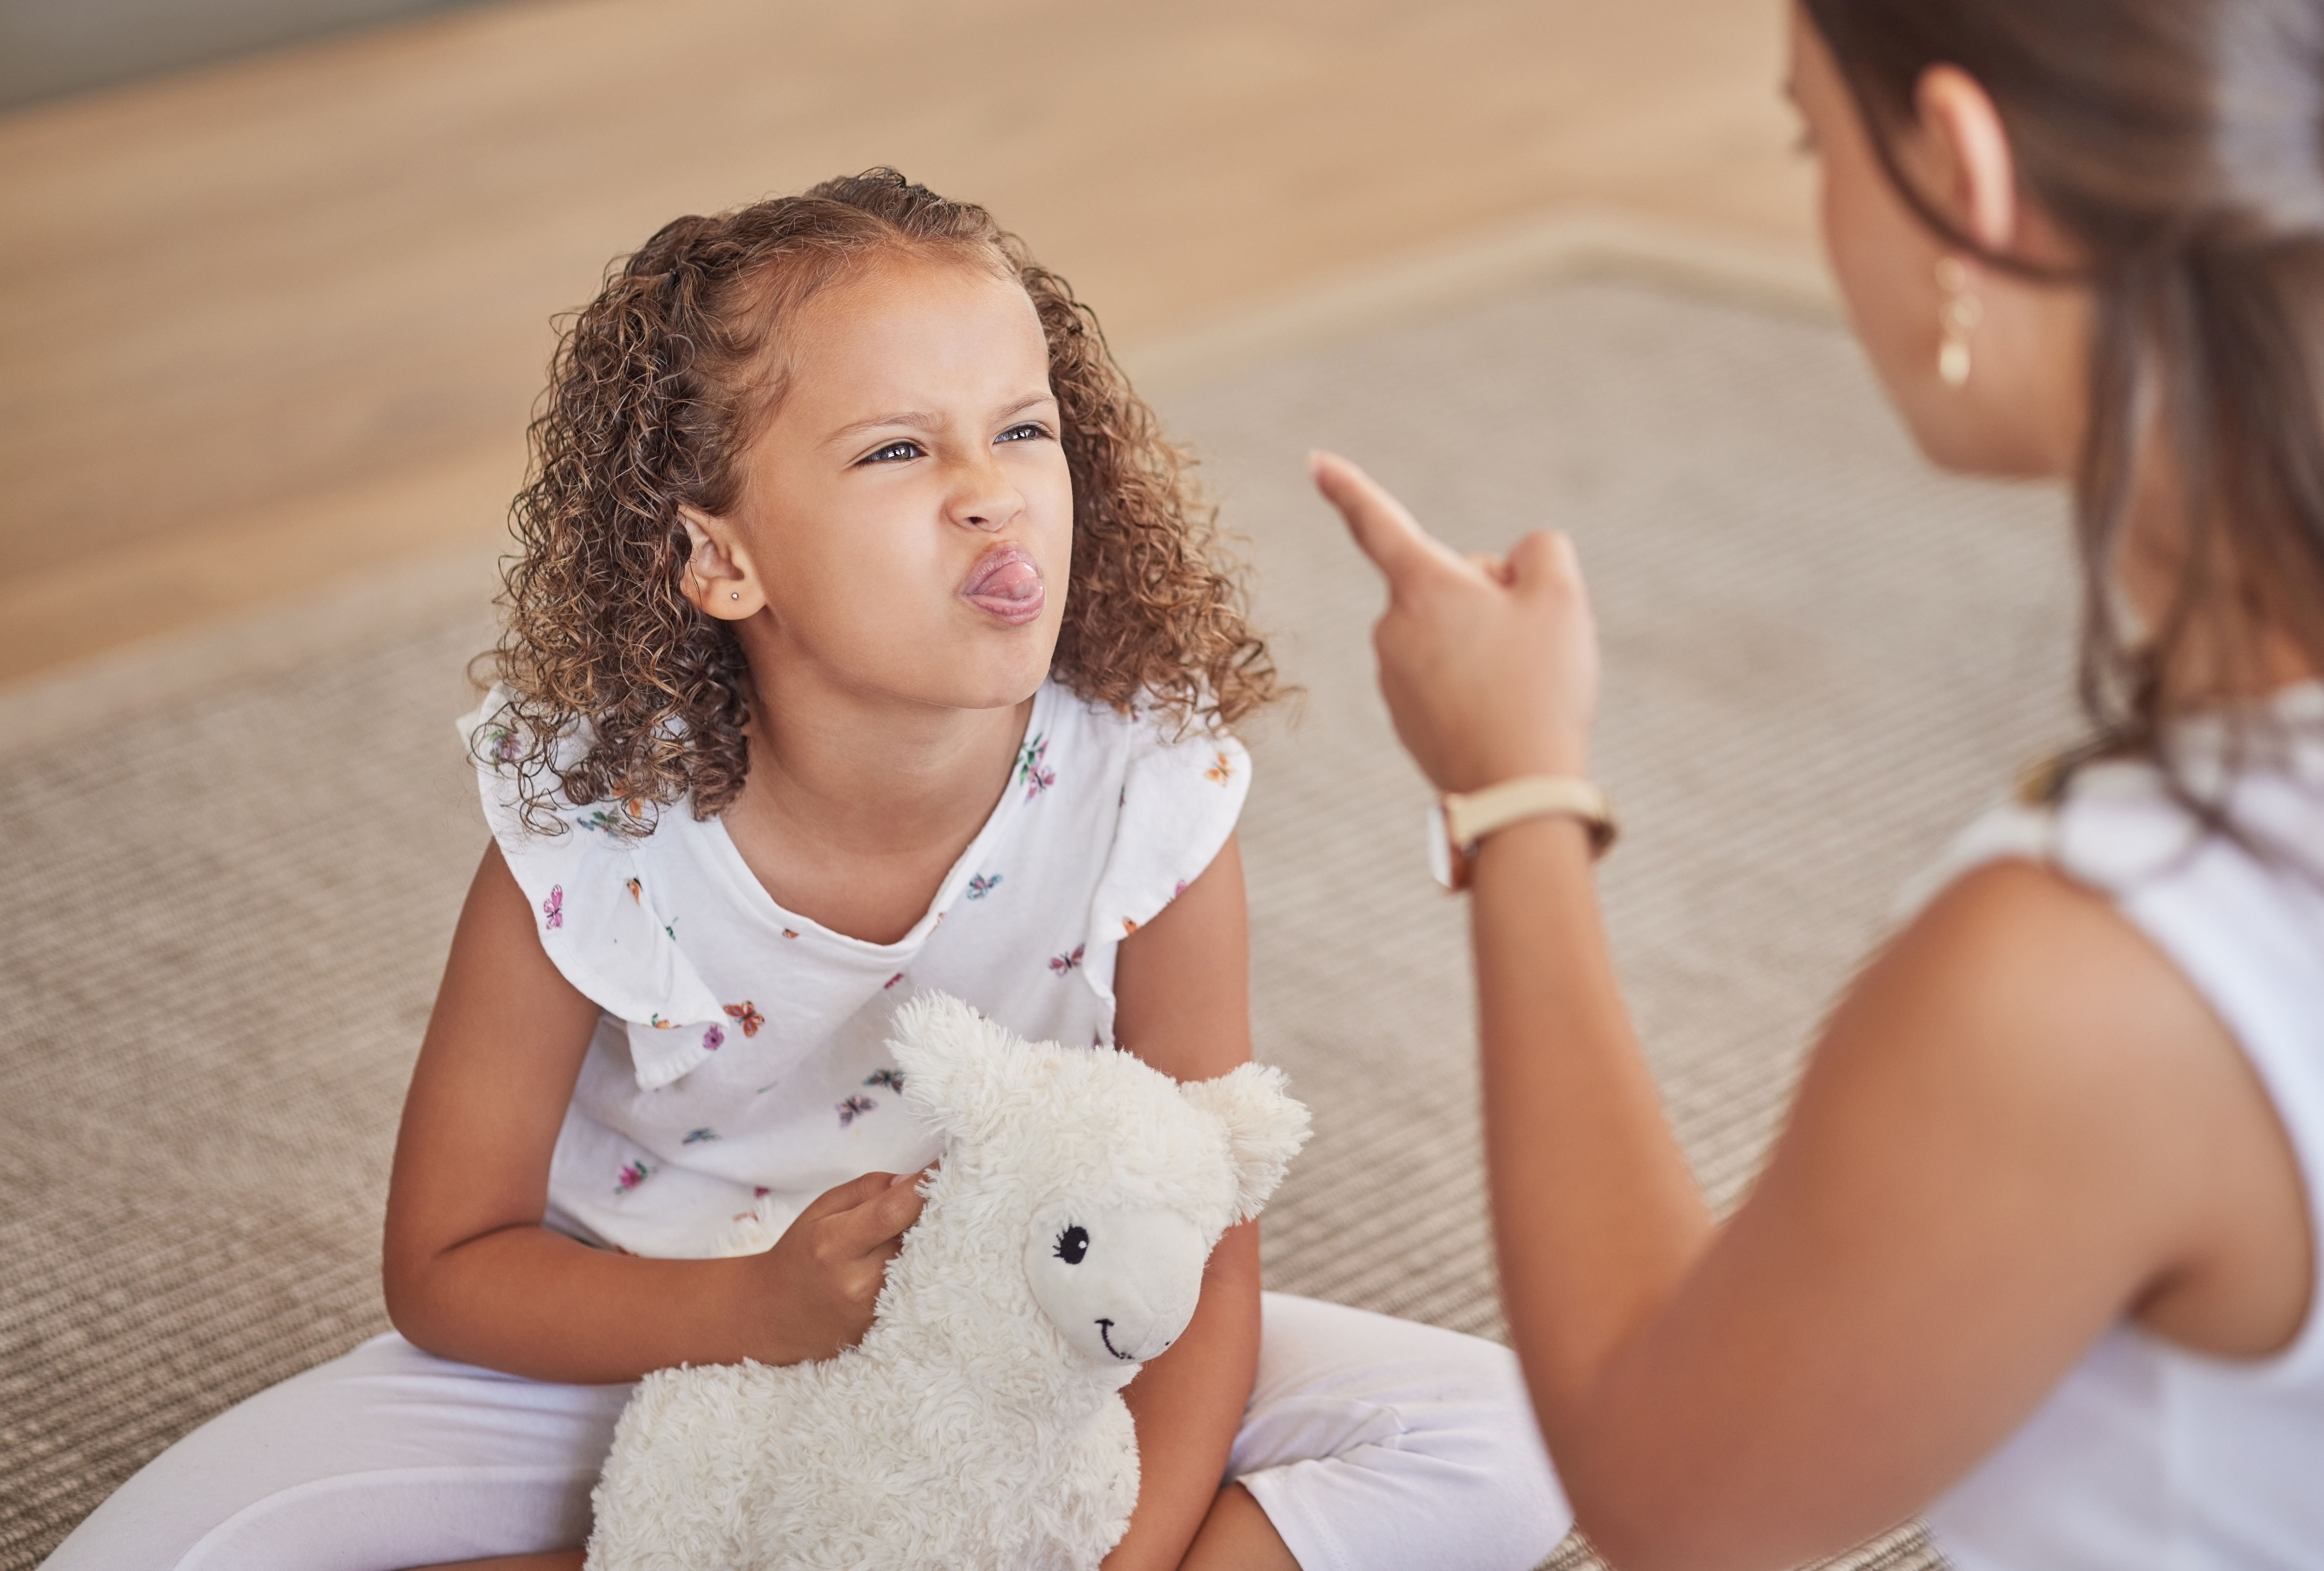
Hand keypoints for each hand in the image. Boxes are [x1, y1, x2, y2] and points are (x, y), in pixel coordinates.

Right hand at [749, 1168, 929, 1363]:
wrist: (775, 1315)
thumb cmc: (802, 1252)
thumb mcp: (822, 1209)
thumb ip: (868, 1190)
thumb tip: (914, 1180)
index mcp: (834, 1245)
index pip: (894, 1210)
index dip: (926, 1185)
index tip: (948, 1165)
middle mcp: (858, 1282)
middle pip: (918, 1237)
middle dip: (936, 1211)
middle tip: (951, 1191)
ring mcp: (875, 1310)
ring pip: (926, 1263)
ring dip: (935, 1239)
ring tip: (936, 1221)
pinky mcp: (886, 1326)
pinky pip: (920, 1287)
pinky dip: (927, 1265)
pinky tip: (925, 1252)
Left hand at [1311, 451, 1598, 791]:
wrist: (1516, 790)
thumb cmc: (1539, 688)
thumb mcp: (1561, 596)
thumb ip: (1538, 551)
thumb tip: (1502, 571)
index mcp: (1421, 588)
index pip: (1377, 522)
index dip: (1347, 487)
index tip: (1315, 462)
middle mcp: (1391, 628)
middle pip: (1446, 585)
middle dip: (1488, 599)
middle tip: (1527, 646)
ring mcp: (1392, 677)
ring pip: (1448, 633)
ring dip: (1484, 644)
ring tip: (1517, 686)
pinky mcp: (1402, 717)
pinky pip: (1443, 676)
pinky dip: (1473, 684)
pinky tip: (1499, 712)